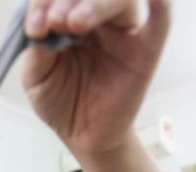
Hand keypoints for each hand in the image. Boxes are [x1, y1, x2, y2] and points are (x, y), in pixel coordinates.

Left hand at [22, 0, 168, 155]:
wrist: (82, 135)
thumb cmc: (60, 100)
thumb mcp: (36, 76)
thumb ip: (37, 48)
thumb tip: (41, 26)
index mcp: (70, 15)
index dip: (44, 1)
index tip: (34, 26)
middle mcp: (99, 18)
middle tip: (56, 21)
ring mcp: (123, 32)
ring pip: (121, 0)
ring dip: (96, 4)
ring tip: (74, 23)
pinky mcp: (146, 50)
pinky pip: (161, 21)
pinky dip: (161, 4)